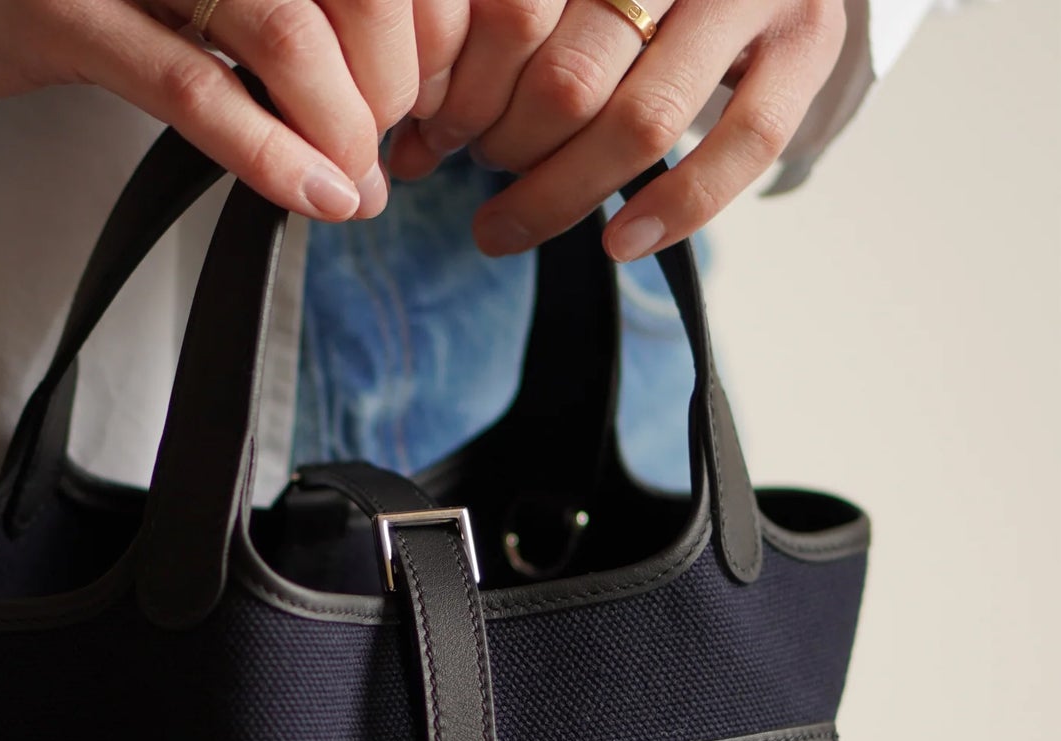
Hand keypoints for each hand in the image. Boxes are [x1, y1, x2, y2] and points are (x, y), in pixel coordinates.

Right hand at [0, 0, 460, 222]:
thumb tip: (368, 167)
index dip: (421, 32)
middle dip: (388, 84)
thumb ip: (280, 55)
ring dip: (338, 124)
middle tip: (373, 149)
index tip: (417, 102)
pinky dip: (265, 151)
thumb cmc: (70, 1)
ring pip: (284, 30)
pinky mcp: (63, 9)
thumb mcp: (191, 6)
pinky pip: (191, 86)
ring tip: (347, 181)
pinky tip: (313, 194)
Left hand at [385, 0, 845, 258]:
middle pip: (571, 77)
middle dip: (509, 151)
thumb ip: (506, 45)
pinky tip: (621, 245)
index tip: (426, 141)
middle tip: (477, 188)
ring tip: (505, 227)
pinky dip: (678, 204)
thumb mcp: (566, 6)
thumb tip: (405, 150)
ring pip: (640, 118)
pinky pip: (742, 140)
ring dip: (562, 190)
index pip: (516, 20)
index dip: (464, 94)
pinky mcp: (808, 40)